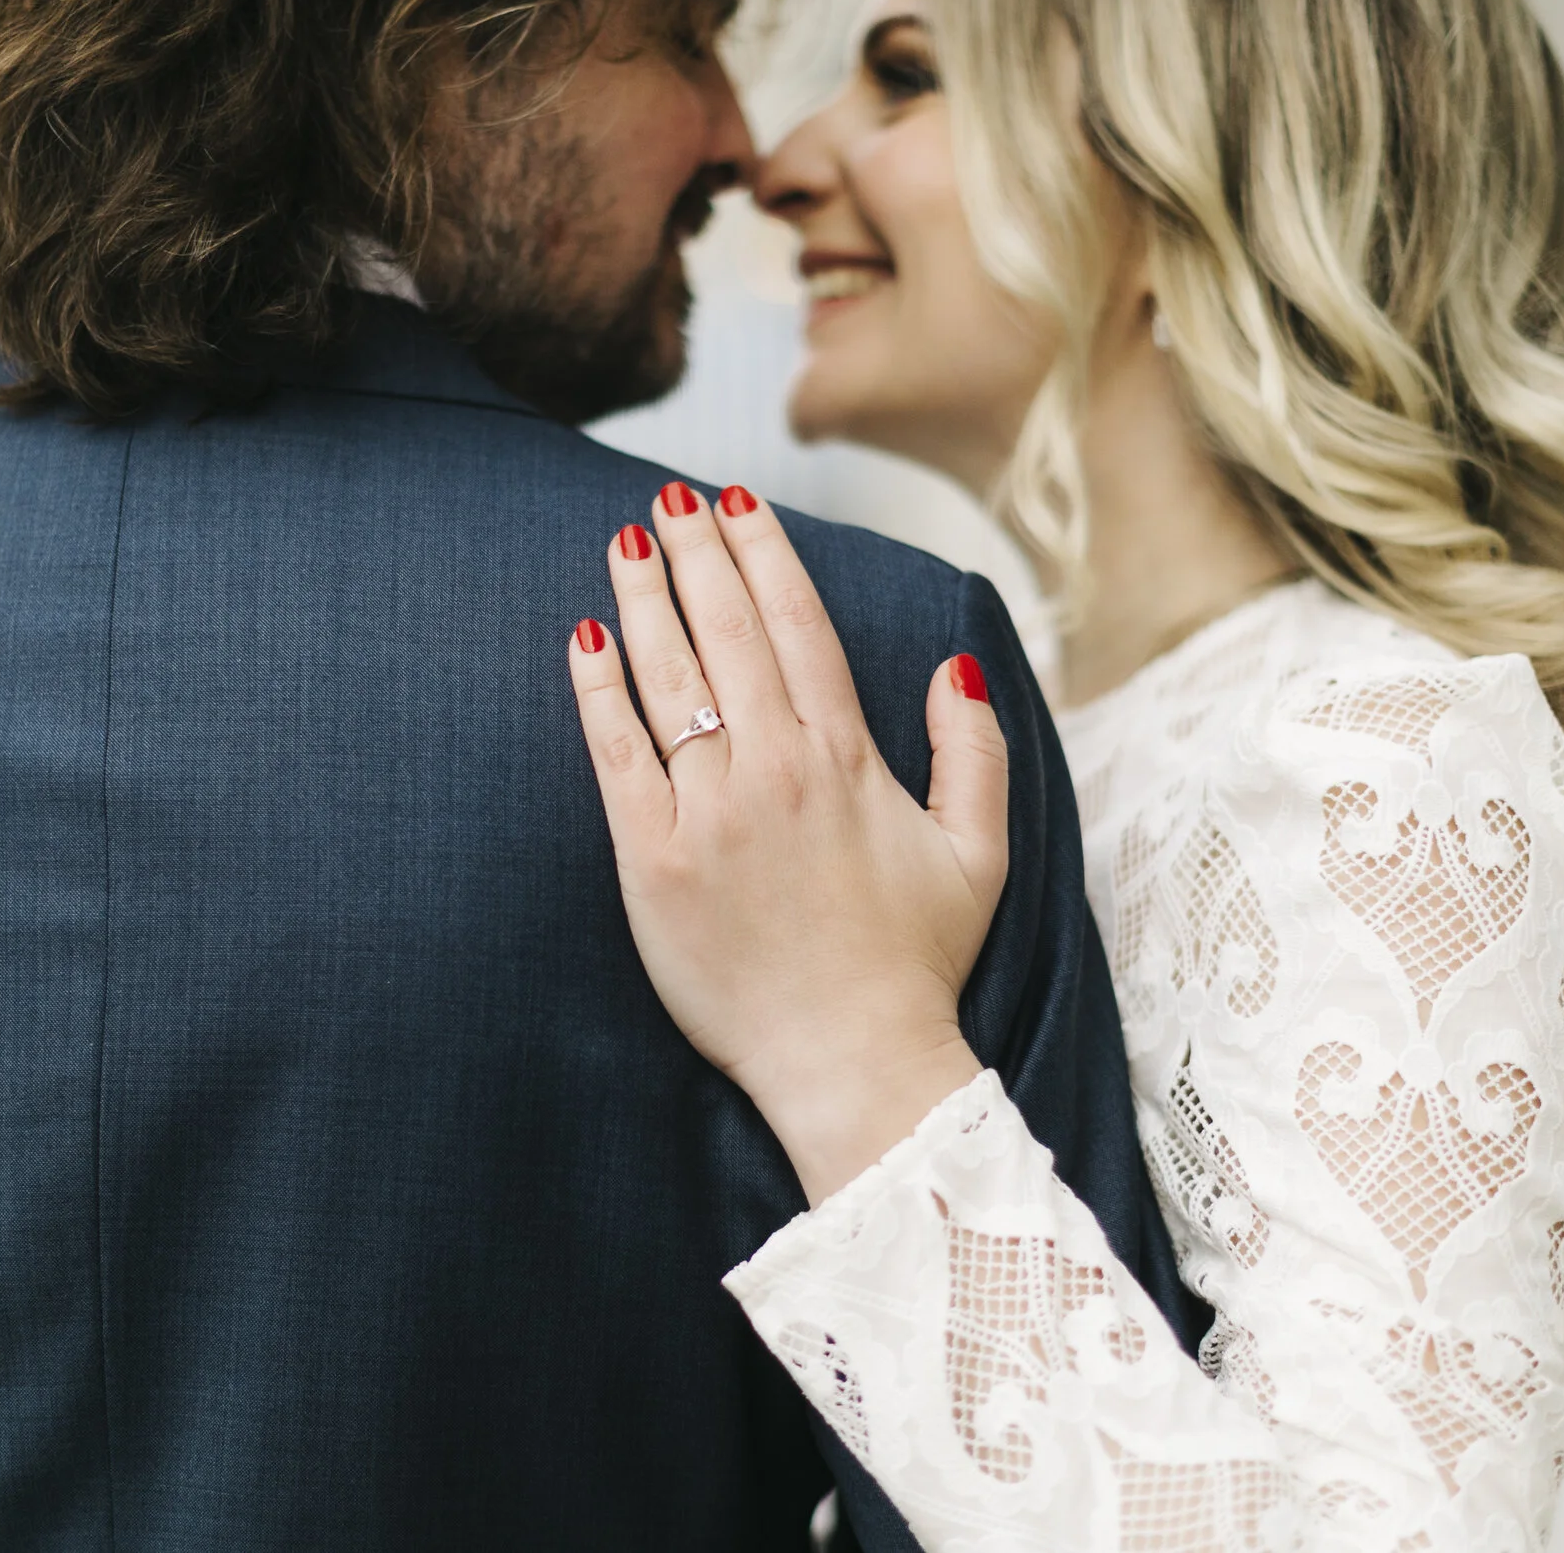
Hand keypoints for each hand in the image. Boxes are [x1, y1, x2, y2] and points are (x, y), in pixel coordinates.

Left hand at [566, 483, 1009, 1201]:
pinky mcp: (655, 860)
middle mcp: (778, 769)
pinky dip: (599, 691)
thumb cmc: (916, 964)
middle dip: (697, 554)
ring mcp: (712, 812)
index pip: (799, 626)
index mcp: (850, 760)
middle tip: (669, 499)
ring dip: (645, 600)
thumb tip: (952, 666)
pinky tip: (583, 637)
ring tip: (626, 542)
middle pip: (729, 632)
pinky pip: (618, 754)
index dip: (765, 554)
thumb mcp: (980, 853)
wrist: (854, 1063)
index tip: (736, 502)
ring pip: (671, 678)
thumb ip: (973, 752)